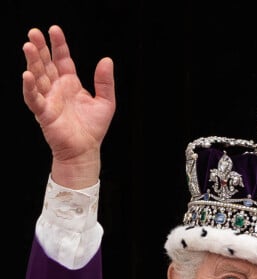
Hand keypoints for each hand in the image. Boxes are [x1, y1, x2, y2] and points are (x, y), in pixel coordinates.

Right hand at [22, 25, 115, 187]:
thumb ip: (106, 81)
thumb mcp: (106, 102)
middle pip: (47, 64)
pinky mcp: (44, 113)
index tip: (54, 30)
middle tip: (34, 32)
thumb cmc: (94, 128)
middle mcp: (58, 89)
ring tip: (28, 45)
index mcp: (71, 84)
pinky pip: (34, 99)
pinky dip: (30, 88)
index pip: (63, 60)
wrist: (86, 149)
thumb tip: (107, 59)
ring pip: (38, 77)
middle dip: (40, 48)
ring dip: (33, 62)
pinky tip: (27, 75)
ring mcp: (50, 100)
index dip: (59, 45)